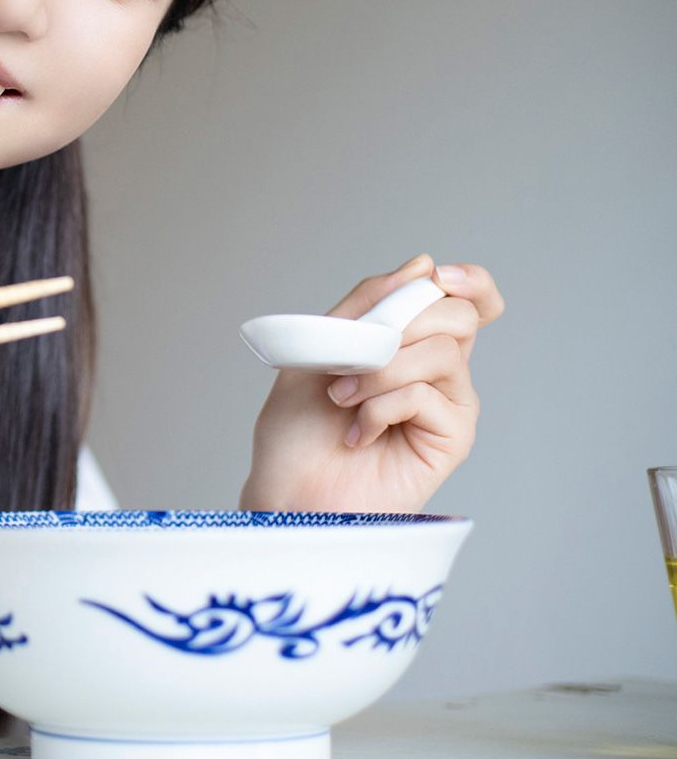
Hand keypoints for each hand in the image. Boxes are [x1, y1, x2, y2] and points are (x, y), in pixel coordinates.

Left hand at [240, 253, 504, 512]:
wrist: (287, 492)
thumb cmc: (297, 430)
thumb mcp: (318, 348)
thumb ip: (365, 305)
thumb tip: (422, 266)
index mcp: (411, 343)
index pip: (468, 300)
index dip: (470, 281)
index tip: (441, 276)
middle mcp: (440, 372)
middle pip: (459, 316)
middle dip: (401, 323)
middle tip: (352, 358)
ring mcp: (449, 405)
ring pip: (440, 352)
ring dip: (378, 370)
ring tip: (340, 400)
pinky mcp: (452, 440)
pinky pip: (425, 395)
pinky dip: (379, 408)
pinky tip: (356, 434)